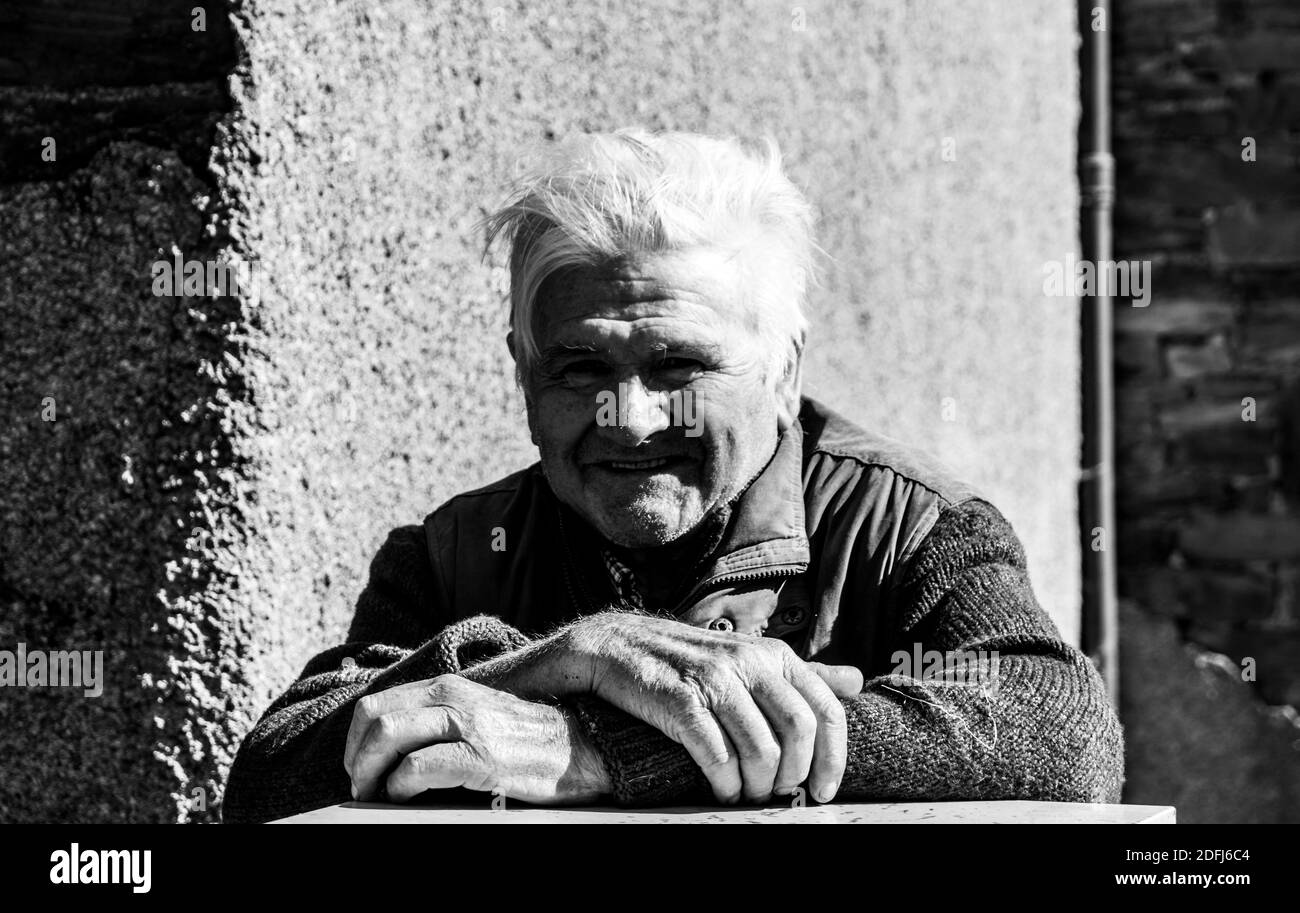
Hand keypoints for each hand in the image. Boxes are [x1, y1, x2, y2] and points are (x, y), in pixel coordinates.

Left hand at [343, 674, 609, 804]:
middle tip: (362, 786)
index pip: (376, 704)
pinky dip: (400, 787)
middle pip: (374, 719)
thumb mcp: (476, 712)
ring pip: (388, 737)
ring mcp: (466, 725)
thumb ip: (438, 715)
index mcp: (446, 687)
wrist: (578, 747)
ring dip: (371, 773)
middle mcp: (452, 697)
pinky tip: (405, 798)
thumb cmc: (523, 737)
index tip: (359, 767)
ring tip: (376, 796)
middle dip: (357, 758)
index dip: (356, 741)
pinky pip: (418, 768)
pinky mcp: (480, 757)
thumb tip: (390, 741)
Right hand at [565, 613, 861, 804]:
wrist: (617, 645)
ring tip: (747, 795)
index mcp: (773, 654)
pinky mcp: (680, 702)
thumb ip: (802, 673)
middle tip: (780, 795)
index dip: (834, 757)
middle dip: (795, 776)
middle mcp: (749, 662)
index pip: (825, 708)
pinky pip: (718, 756)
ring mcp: (714, 680)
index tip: (825, 790)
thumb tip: (857, 681)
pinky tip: (721, 790)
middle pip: (799, 732)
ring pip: (761, 750)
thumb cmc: (688, 659)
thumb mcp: (749, 656)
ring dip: (758, 787)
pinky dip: (725, 785)